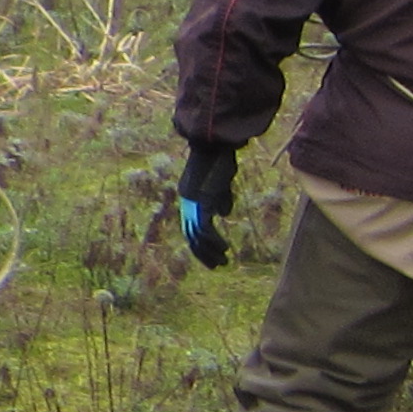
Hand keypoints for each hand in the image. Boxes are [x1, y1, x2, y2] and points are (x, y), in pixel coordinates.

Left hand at [176, 141, 238, 270]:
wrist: (213, 145)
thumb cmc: (219, 161)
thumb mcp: (220, 184)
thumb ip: (220, 199)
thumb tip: (224, 215)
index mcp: (190, 200)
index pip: (191, 228)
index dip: (200, 244)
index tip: (212, 255)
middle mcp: (187, 204)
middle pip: (191, 235)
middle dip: (203, 253)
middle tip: (217, 266)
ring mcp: (192, 204)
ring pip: (196, 236)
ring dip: (210, 251)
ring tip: (223, 262)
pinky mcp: (201, 204)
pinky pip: (204, 229)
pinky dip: (213, 241)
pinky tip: (225, 248)